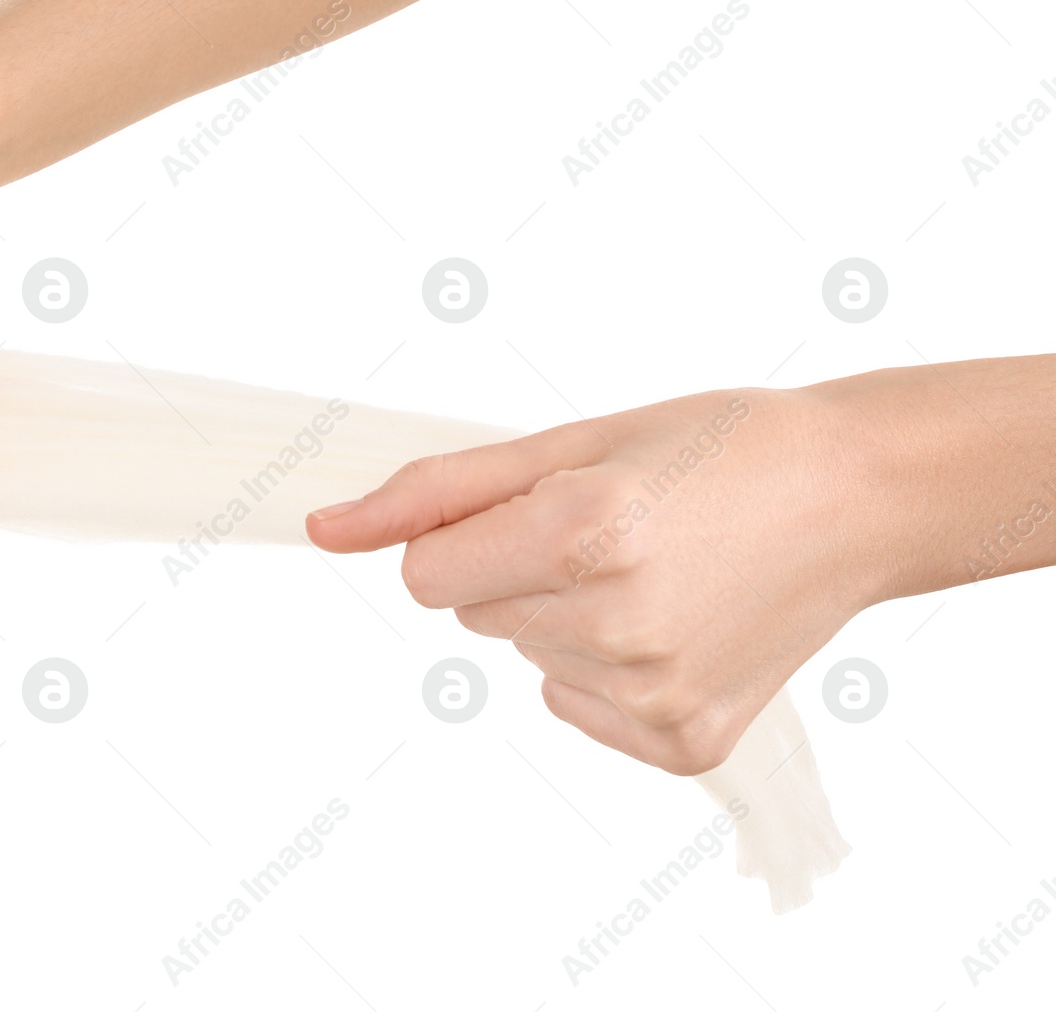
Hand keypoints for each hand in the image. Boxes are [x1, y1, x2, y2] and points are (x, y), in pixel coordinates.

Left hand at [307, 386, 876, 774]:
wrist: (854, 497)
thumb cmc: (713, 449)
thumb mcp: (571, 439)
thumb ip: (435, 491)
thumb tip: (326, 530)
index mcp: (584, 532)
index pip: (425, 578)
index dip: (465, 538)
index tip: (531, 510)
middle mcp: (616, 622)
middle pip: (472, 617)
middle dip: (519, 570)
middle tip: (618, 529)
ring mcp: (655, 693)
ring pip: (526, 656)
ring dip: (566, 615)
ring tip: (659, 568)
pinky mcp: (685, 741)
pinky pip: (576, 705)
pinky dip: (606, 670)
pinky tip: (677, 624)